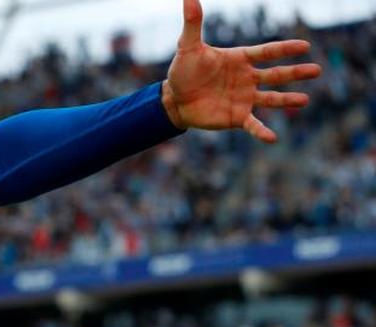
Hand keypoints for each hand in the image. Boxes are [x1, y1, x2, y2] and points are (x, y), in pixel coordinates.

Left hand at [162, 0, 320, 142]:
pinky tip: (273, 138)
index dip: (285, 49)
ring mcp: (244, 98)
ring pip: (271, 98)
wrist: (174, 100)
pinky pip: (253, 125)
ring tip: (304, 100)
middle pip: (276, 74)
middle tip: (317, 70)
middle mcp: (247, 78)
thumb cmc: (183, 71)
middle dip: (296, 73)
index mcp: (240, 59)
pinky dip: (262, 132)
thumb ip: (193, 24)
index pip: (267, 52)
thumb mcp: (187, 47)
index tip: (305, 46)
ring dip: (287, 99)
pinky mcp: (236, 117)